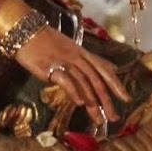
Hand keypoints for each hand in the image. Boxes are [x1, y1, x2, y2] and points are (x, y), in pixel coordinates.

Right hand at [13, 27, 128, 124]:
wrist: (26, 31)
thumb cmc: (45, 40)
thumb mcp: (69, 46)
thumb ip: (84, 58)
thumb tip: (103, 67)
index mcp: (82, 52)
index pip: (104, 69)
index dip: (116, 84)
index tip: (126, 98)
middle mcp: (77, 57)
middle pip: (97, 79)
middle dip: (107, 100)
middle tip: (114, 117)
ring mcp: (65, 61)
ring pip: (84, 83)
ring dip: (93, 102)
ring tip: (99, 119)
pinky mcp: (51, 66)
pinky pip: (66, 80)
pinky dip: (74, 91)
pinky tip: (80, 103)